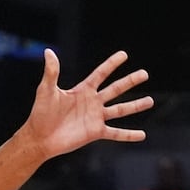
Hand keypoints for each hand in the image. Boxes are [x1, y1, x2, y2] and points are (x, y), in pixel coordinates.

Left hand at [19, 49, 153, 159]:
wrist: (39, 138)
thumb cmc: (40, 114)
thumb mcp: (46, 91)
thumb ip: (51, 72)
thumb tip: (48, 51)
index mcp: (82, 90)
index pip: (101, 74)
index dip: (111, 64)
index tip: (124, 55)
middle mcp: (92, 102)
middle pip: (116, 89)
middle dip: (130, 81)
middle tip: (145, 73)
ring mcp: (95, 117)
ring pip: (120, 110)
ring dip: (135, 106)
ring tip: (150, 101)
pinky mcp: (95, 132)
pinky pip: (116, 133)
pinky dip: (129, 135)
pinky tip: (142, 135)